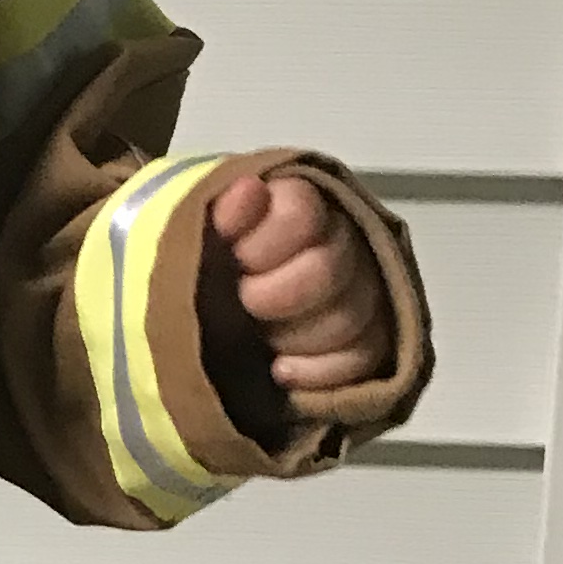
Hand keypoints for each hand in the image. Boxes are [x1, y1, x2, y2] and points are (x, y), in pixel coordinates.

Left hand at [203, 173, 394, 403]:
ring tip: (261, 338)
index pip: (300, 213)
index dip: (263, 245)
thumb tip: (247, 191)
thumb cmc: (202, 267)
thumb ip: (217, 210)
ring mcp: (361, 291)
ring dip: (294, 336)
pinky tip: (282, 369)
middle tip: (245, 305)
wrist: (207, 316)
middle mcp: (341, 240)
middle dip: (275, 296)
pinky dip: (320, 372)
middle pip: (328, 268)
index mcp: (295, 203)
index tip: (237, 262)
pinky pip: (364, 358)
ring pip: (350, 317)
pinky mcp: (369, 340)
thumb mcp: (193, 233)